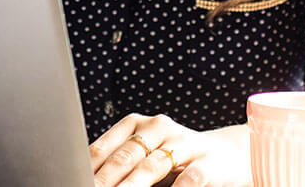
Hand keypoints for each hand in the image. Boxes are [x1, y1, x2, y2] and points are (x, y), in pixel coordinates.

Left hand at [90, 113, 251, 186]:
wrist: (230, 156)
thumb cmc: (178, 159)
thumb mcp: (147, 156)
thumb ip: (122, 166)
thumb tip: (88, 178)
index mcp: (137, 125)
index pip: (104, 147)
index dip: (88, 168)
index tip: (74, 180)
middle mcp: (158, 128)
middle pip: (124, 157)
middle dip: (105, 180)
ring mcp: (184, 143)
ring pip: (151, 167)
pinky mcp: (208, 162)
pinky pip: (189, 179)